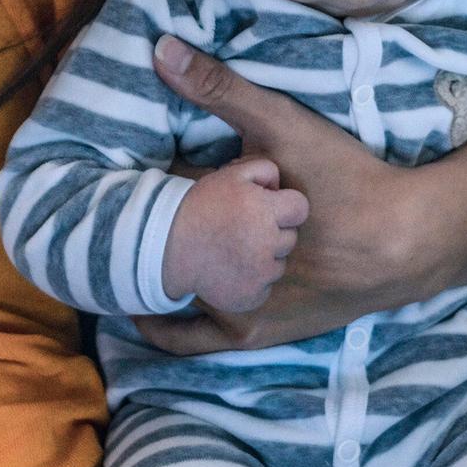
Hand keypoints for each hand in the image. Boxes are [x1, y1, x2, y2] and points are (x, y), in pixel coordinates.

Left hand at [135, 34, 420, 349]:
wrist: (400, 241)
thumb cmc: (342, 178)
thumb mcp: (282, 123)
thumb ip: (218, 88)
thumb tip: (158, 48)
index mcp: (207, 213)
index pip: (146, 193)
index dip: (132, 179)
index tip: (115, 168)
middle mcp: (206, 269)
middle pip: (150, 244)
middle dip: (139, 222)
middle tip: (127, 204)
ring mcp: (225, 308)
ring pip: (165, 288)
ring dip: (150, 266)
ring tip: (137, 244)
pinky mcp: (250, 334)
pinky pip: (188, 338)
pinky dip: (166, 321)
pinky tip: (153, 306)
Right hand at [160, 155, 306, 312]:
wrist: (166, 245)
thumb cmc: (202, 206)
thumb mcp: (232, 174)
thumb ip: (266, 170)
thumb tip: (281, 188)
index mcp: (265, 210)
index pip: (301, 208)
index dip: (286, 206)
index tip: (268, 209)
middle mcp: (266, 243)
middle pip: (291, 237)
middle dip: (274, 232)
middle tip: (245, 230)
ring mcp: (259, 274)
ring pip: (279, 264)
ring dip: (265, 258)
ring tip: (236, 250)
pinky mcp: (250, 297)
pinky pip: (265, 288)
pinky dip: (253, 282)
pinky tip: (233, 271)